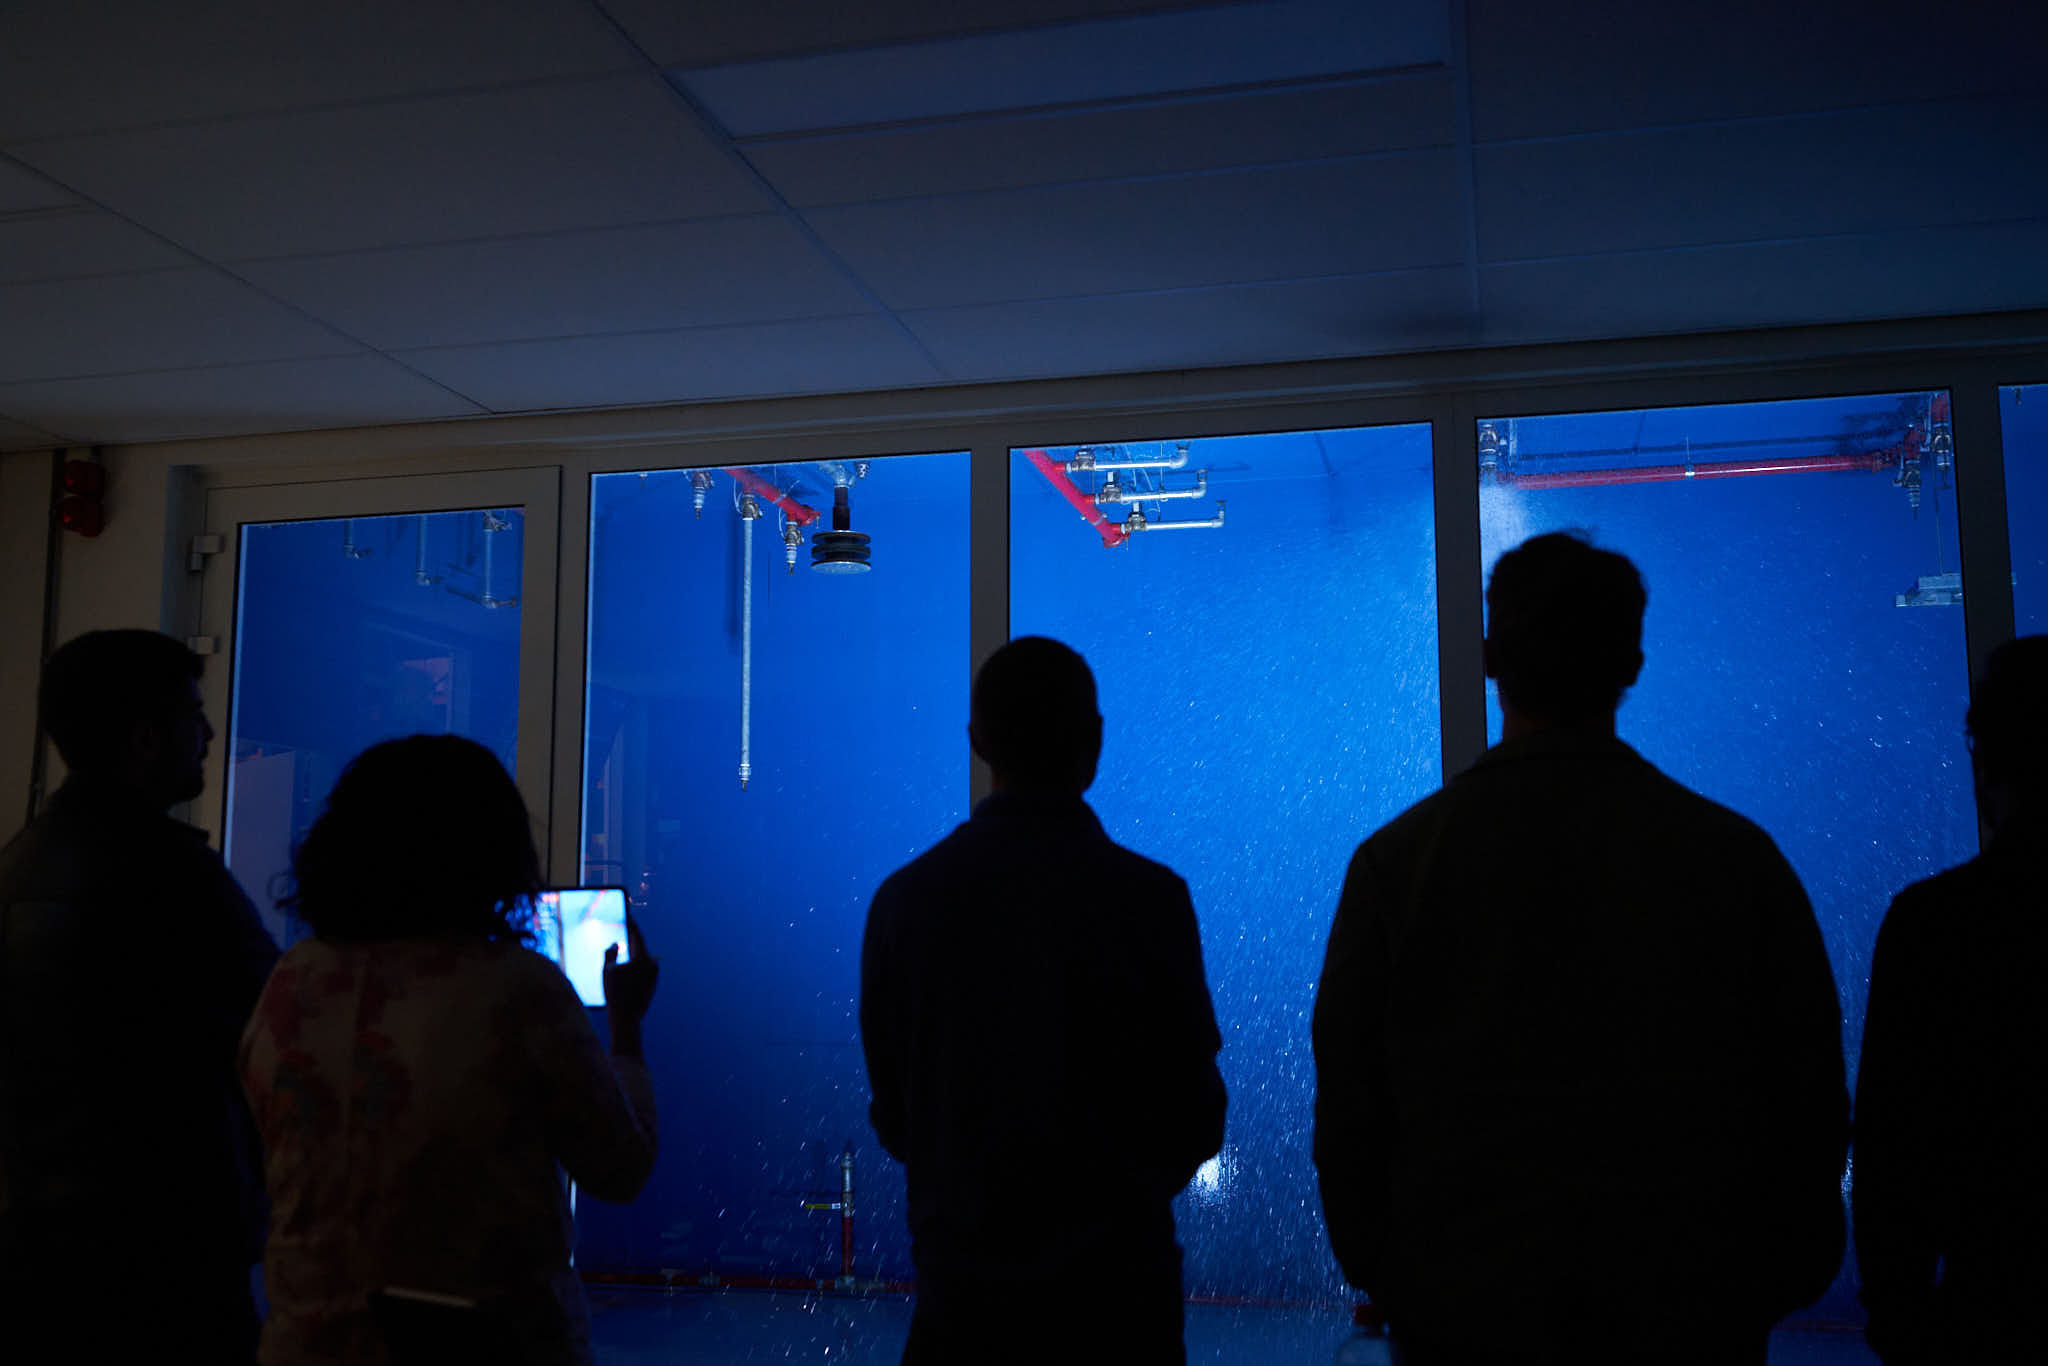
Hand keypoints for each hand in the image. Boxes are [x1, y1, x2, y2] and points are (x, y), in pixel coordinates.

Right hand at [601, 913, 658, 1028]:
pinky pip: (642, 971)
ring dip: (631, 956)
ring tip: (620, 950)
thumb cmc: (615, 993)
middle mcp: (652, 964)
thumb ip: (611, 952)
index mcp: (643, 958)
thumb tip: (616, 942)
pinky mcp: (653, 985)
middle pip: (639, 947)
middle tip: (622, 930)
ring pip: (640, 960)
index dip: (630, 924)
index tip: (627, 914)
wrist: (627, 1019)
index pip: (637, 935)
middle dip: (630, 940)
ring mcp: (655, 975)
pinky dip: (634, 968)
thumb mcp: (607, 970)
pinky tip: (624, 971)